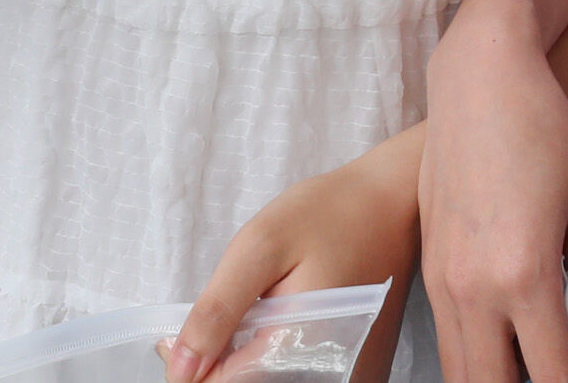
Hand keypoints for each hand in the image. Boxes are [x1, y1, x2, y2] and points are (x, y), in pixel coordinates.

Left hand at [164, 135, 416, 382]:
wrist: (393, 203)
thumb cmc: (328, 215)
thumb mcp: (259, 247)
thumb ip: (216, 311)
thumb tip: (179, 367)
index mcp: (298, 349)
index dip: (191, 363)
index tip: (174, 333)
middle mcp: (329, 374)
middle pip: (250, 382)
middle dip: (219, 360)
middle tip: (223, 309)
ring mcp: (347, 374)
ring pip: (273, 378)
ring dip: (246, 356)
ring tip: (256, 308)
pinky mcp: (355, 368)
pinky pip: (299, 371)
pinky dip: (274, 354)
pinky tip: (279, 318)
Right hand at [421, 24, 567, 382]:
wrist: (479, 84)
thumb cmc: (548, 134)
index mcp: (524, 278)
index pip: (553, 376)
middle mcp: (473, 292)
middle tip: (566, 374)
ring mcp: (441, 284)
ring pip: (461, 373)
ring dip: (499, 379)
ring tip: (537, 358)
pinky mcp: (427, 270)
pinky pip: (449, 339)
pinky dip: (478, 355)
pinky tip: (509, 337)